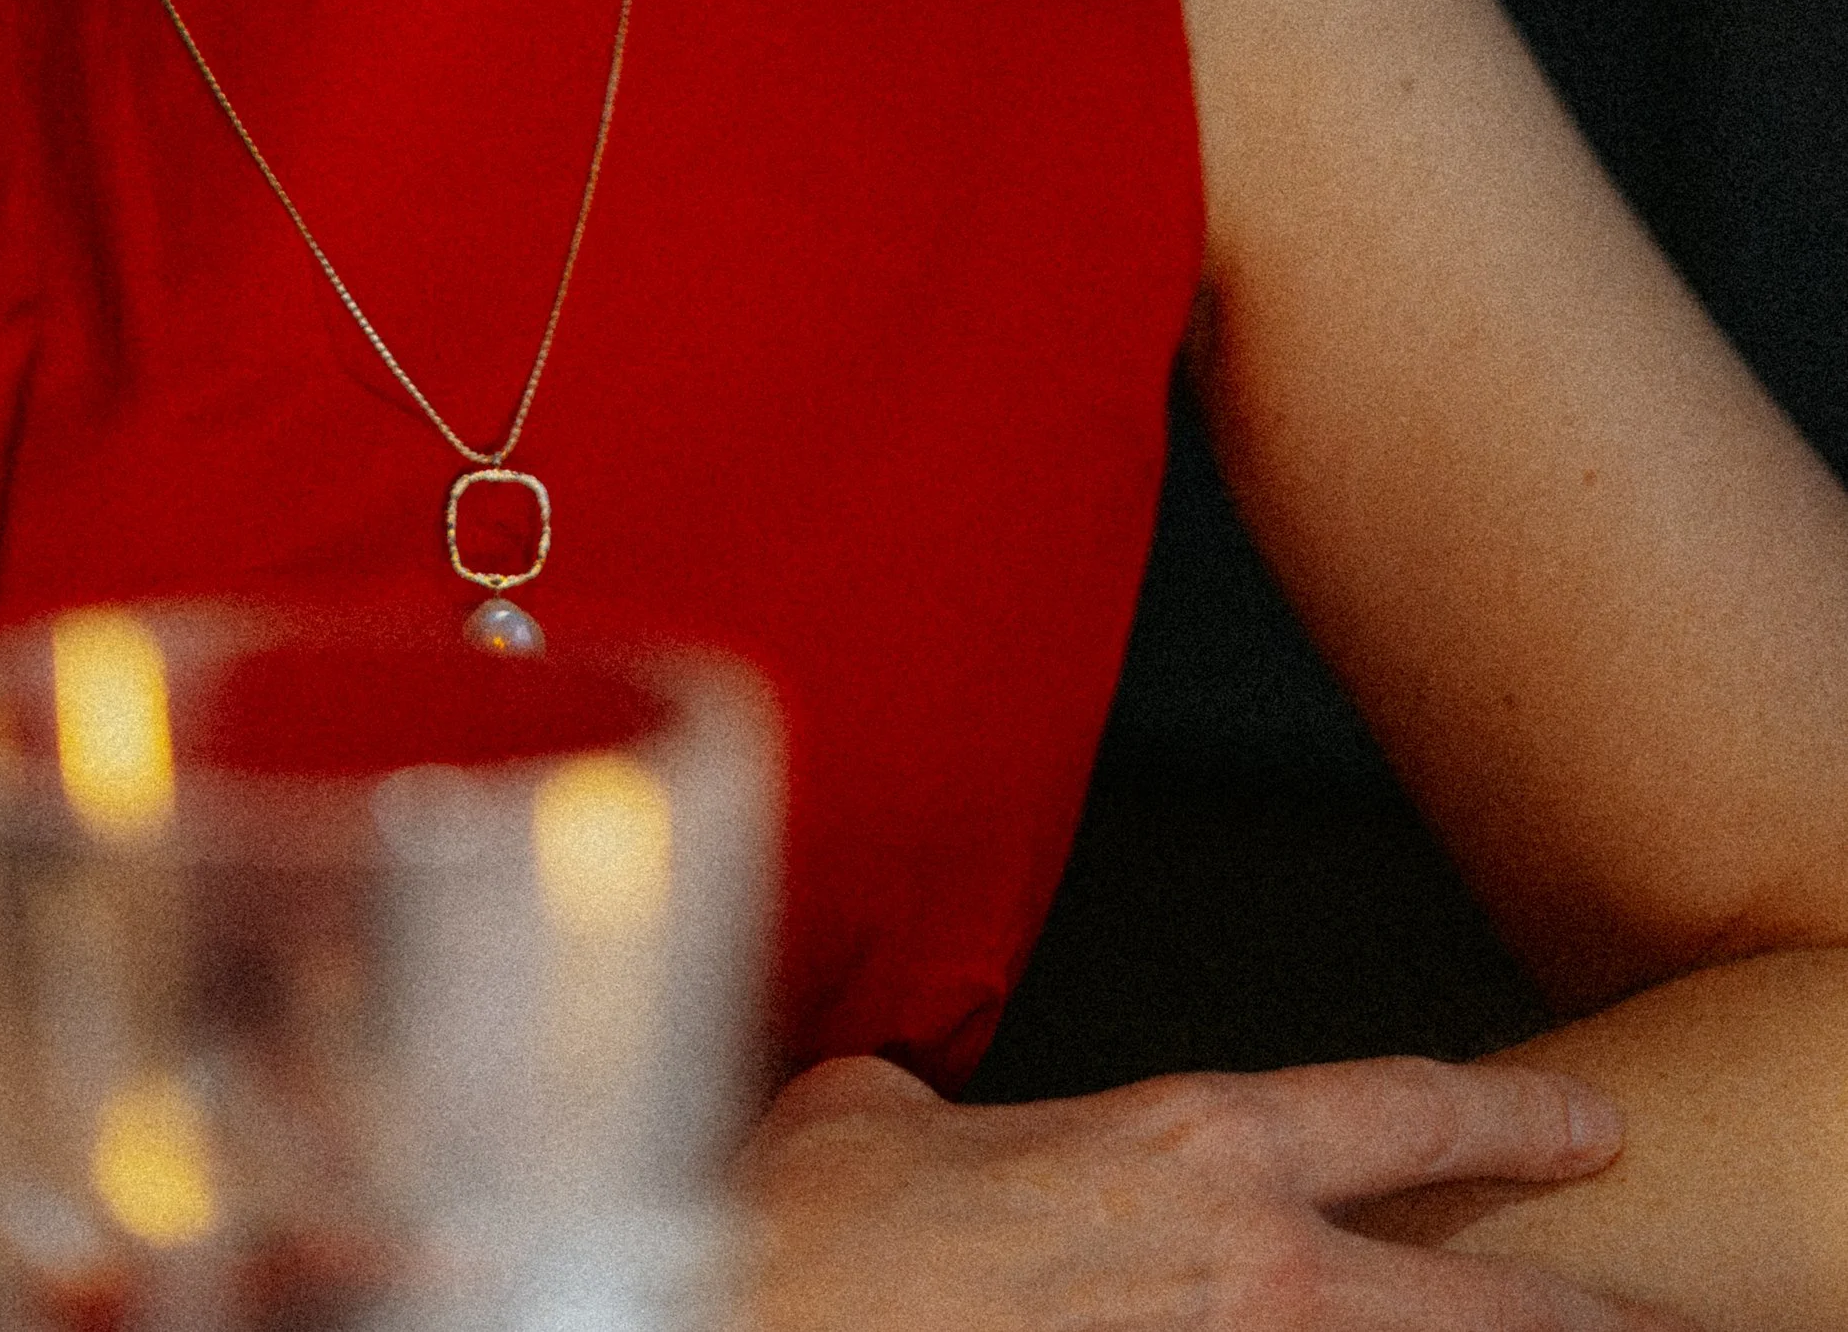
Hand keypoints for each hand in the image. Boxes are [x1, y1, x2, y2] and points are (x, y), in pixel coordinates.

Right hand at [738, 1052, 1685, 1328]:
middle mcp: (1250, 1271)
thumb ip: (941, 1108)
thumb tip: (915, 1118)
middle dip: (1588, 1321)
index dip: (1513, 1125)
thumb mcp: (881, 1112)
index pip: (1401, 1112)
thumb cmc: (811, 1233)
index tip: (1587, 1137)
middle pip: (1484, 1306)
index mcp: (1188, 1147)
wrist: (759, 1313)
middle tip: (1659, 1327)